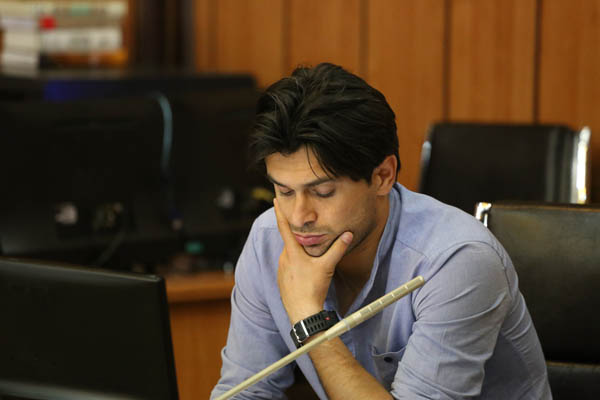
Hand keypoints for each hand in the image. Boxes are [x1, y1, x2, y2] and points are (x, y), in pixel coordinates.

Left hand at [273, 198, 352, 323]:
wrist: (302, 312)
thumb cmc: (313, 288)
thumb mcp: (327, 266)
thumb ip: (338, 249)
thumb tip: (348, 234)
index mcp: (292, 252)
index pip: (284, 227)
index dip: (280, 212)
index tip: (275, 200)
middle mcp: (284, 259)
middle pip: (290, 241)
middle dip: (297, 235)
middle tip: (304, 228)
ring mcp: (282, 270)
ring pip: (290, 254)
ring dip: (298, 250)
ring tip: (309, 252)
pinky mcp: (282, 279)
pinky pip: (289, 265)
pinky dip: (296, 262)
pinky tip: (306, 269)